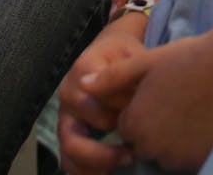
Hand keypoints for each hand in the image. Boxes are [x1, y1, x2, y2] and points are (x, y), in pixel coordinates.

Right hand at [57, 14, 153, 174]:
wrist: (109, 50)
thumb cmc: (124, 55)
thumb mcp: (133, 54)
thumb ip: (133, 76)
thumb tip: (138, 105)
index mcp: (83, 71)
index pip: (101, 100)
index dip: (124, 110)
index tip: (147, 112)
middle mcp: (68, 94)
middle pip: (74, 134)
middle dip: (103, 151)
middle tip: (132, 154)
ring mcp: (66, 114)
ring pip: (69, 149)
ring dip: (96, 163)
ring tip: (123, 163)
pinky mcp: (69, 130)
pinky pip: (68, 159)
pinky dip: (86, 170)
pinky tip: (109, 172)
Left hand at [113, 20, 212, 170]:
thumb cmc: (187, 59)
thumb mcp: (144, 63)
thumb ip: (111, 78)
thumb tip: (83, 83)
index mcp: (134, 123)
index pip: (126, 127)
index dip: (141, 108)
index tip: (158, 92)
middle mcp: (151, 146)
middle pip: (144, 143)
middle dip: (154, 127)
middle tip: (176, 100)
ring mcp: (176, 156)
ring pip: (165, 152)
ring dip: (171, 138)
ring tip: (191, 109)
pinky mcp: (198, 160)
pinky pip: (186, 157)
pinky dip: (191, 145)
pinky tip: (203, 120)